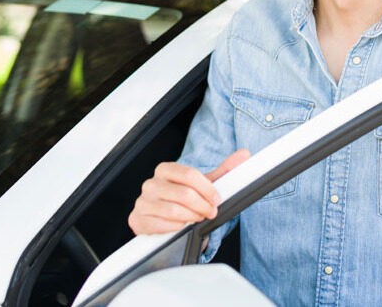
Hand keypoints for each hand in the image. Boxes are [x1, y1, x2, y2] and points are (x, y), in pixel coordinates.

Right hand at [128, 149, 250, 234]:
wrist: (163, 218)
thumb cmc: (183, 199)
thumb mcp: (204, 184)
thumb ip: (224, 170)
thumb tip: (244, 154)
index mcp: (165, 170)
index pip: (189, 174)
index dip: (207, 189)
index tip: (216, 199)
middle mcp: (151, 183)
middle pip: (184, 194)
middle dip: (202, 206)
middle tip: (209, 213)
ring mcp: (142, 201)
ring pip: (174, 211)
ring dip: (191, 218)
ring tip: (196, 219)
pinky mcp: (137, 219)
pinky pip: (161, 225)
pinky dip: (176, 228)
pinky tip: (181, 227)